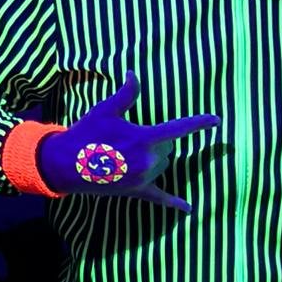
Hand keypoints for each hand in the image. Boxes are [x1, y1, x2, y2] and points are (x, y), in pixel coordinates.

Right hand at [38, 73, 220, 212]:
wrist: (65, 164)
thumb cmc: (87, 134)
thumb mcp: (106, 110)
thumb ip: (127, 93)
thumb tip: (133, 74)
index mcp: (146, 140)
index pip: (180, 128)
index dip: (200, 123)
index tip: (217, 120)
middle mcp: (150, 161)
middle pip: (168, 147)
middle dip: (157, 140)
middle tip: (128, 137)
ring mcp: (144, 178)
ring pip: (163, 164)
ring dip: (154, 157)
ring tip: (126, 153)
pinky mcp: (138, 191)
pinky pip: (161, 198)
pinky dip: (175, 203)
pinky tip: (188, 208)